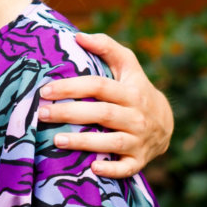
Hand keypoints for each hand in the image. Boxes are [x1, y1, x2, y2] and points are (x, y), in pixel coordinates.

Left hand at [38, 32, 173, 178]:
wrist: (165, 123)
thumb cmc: (136, 89)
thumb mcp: (128, 65)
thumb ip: (106, 47)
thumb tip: (79, 36)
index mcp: (130, 91)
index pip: (99, 86)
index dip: (72, 86)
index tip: (45, 90)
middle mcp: (136, 116)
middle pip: (101, 113)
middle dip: (70, 113)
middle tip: (41, 113)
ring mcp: (139, 140)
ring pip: (112, 142)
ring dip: (84, 142)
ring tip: (56, 140)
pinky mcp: (139, 160)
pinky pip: (126, 168)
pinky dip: (112, 170)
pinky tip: (92, 168)